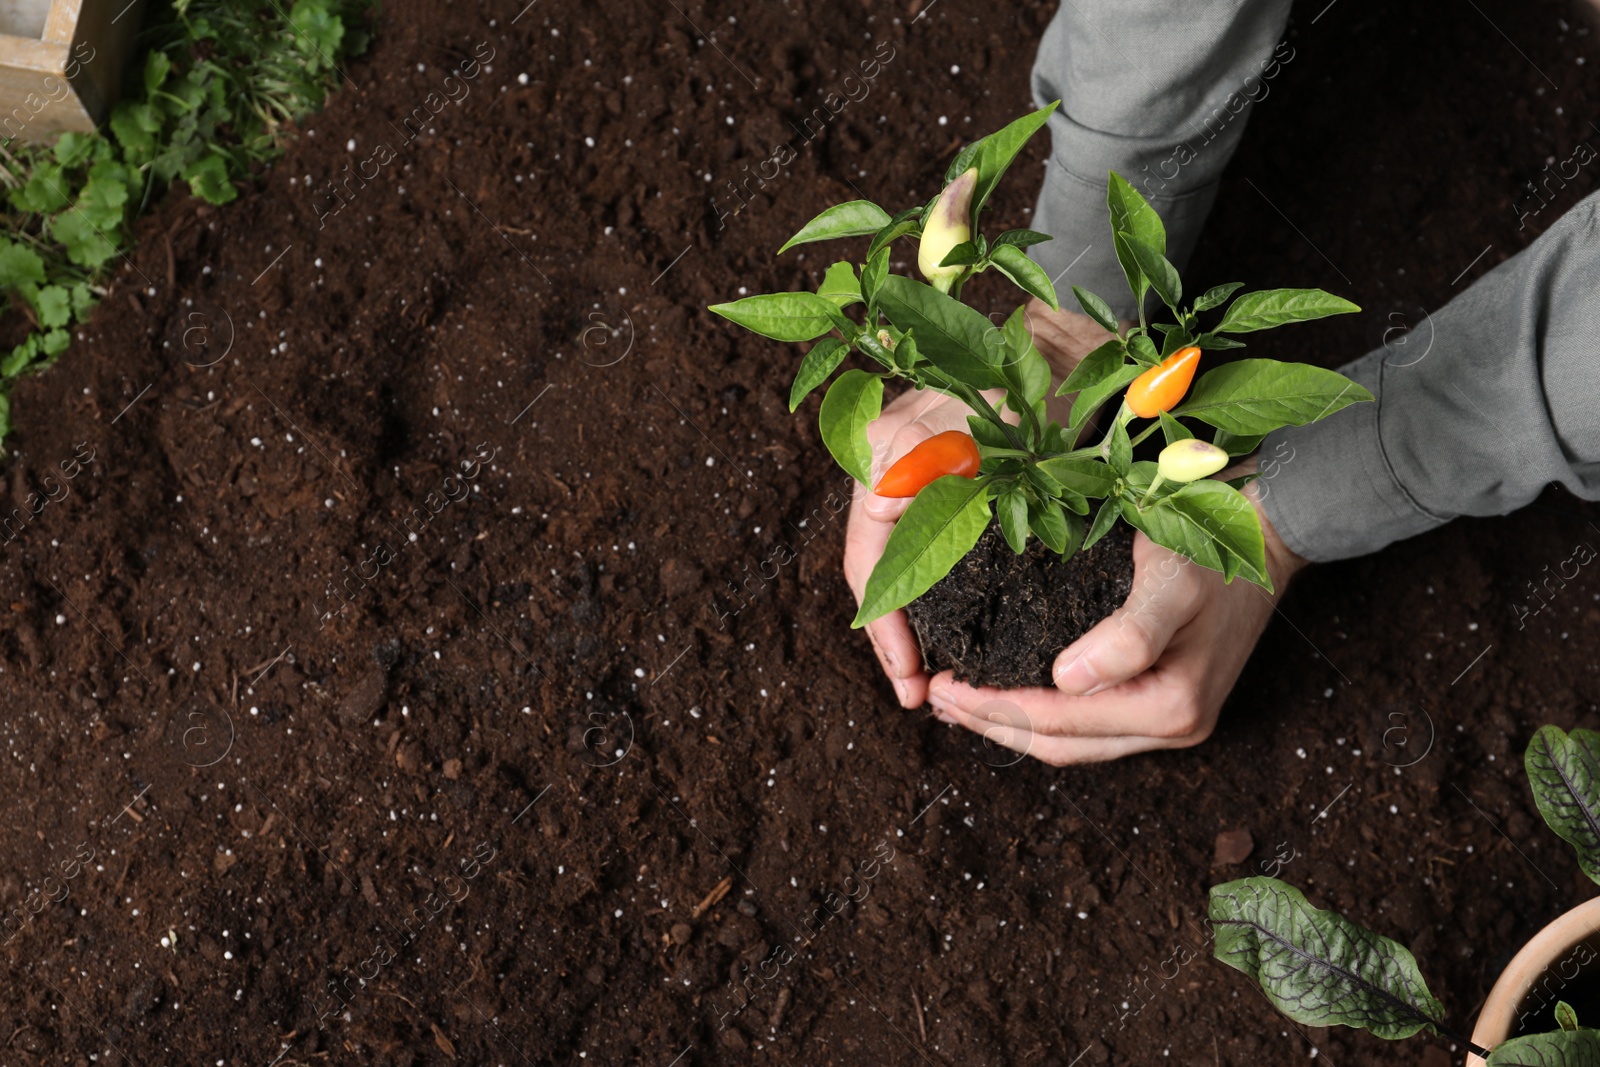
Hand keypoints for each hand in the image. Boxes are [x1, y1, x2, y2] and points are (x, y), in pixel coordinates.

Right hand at [843, 300, 1121, 709]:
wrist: (1085, 356)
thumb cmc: (1045, 382)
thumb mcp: (996, 418)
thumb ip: (940, 450)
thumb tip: (879, 500)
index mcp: (891, 449)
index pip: (870, 552)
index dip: (884, 620)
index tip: (912, 675)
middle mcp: (892, 463)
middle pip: (876, 565)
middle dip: (892, 634)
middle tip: (918, 694)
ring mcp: (916, 476)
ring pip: (899, 563)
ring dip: (910, 622)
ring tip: (929, 681)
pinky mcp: (946, 488)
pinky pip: (925, 550)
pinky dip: (934, 596)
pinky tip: (950, 638)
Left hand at [925, 466, 1307, 763]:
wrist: (1265, 538)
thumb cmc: (1212, 554)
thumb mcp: (1170, 584)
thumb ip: (1126, 637)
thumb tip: (1066, 682)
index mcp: (1169, 708)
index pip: (1058, 722)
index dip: (994, 709)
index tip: (942, 684)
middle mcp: (1173, 728)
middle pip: (1060, 744)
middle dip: (992, 723)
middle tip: (936, 697)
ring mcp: (1171, 722)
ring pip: (1073, 742)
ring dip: (1013, 725)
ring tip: (961, 702)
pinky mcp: (1166, 703)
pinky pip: (1092, 724)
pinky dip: (1045, 714)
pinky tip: (1012, 694)